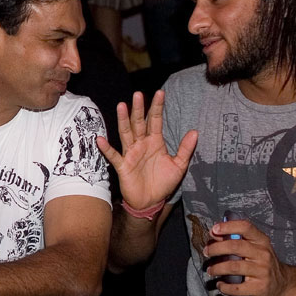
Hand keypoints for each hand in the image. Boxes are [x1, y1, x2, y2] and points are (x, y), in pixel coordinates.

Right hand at [96, 90, 197, 209]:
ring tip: (121, 106)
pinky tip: (100, 139)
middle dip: (139, 109)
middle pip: (139, 123)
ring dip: (123, 120)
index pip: (156, 120)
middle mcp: (141, 144)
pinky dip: (107, 148)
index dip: (158, 107)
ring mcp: (131, 153)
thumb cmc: (163, 182)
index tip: (161, 93)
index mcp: (155, 141)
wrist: (151, 202)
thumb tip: (195, 132)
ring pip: (126, 133)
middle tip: (138, 94)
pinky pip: (113, 156)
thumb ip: (185, 149)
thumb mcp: (179, 165)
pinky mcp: (123, 166)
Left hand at [204, 219, 291, 295]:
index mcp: (261, 241)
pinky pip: (237, 288)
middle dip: (216, 248)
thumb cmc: (263, 264)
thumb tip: (214, 234)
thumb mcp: (255, 248)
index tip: (214, 230)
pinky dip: (224, 286)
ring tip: (211, 270)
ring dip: (217, 268)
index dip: (228, 226)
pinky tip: (220, 284)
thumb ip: (237, 240)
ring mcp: (262, 272)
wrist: (284, 285)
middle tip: (206, 252)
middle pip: (235, 246)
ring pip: (233, 267)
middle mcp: (263, 254)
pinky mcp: (260, 288)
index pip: (245, 227)